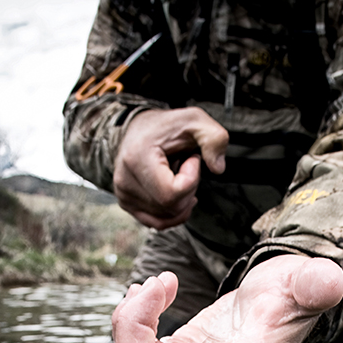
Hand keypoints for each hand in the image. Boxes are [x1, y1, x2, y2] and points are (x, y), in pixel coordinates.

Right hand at [113, 107, 228, 228]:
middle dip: (189, 189)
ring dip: (181, 199)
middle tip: (185, 166)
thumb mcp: (195, 120)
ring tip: (174, 174)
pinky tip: (178, 195)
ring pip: (168, 216)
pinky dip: (174, 212)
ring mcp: (124, 195)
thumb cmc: (167, 126)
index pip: (174, 192)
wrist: (140, 129)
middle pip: (172, 207)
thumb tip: (218, 169)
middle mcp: (125, 181)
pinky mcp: (127, 204)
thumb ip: (214, 138)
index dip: (192, 178)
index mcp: (136, 159)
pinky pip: (159, 222)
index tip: (191, 158)